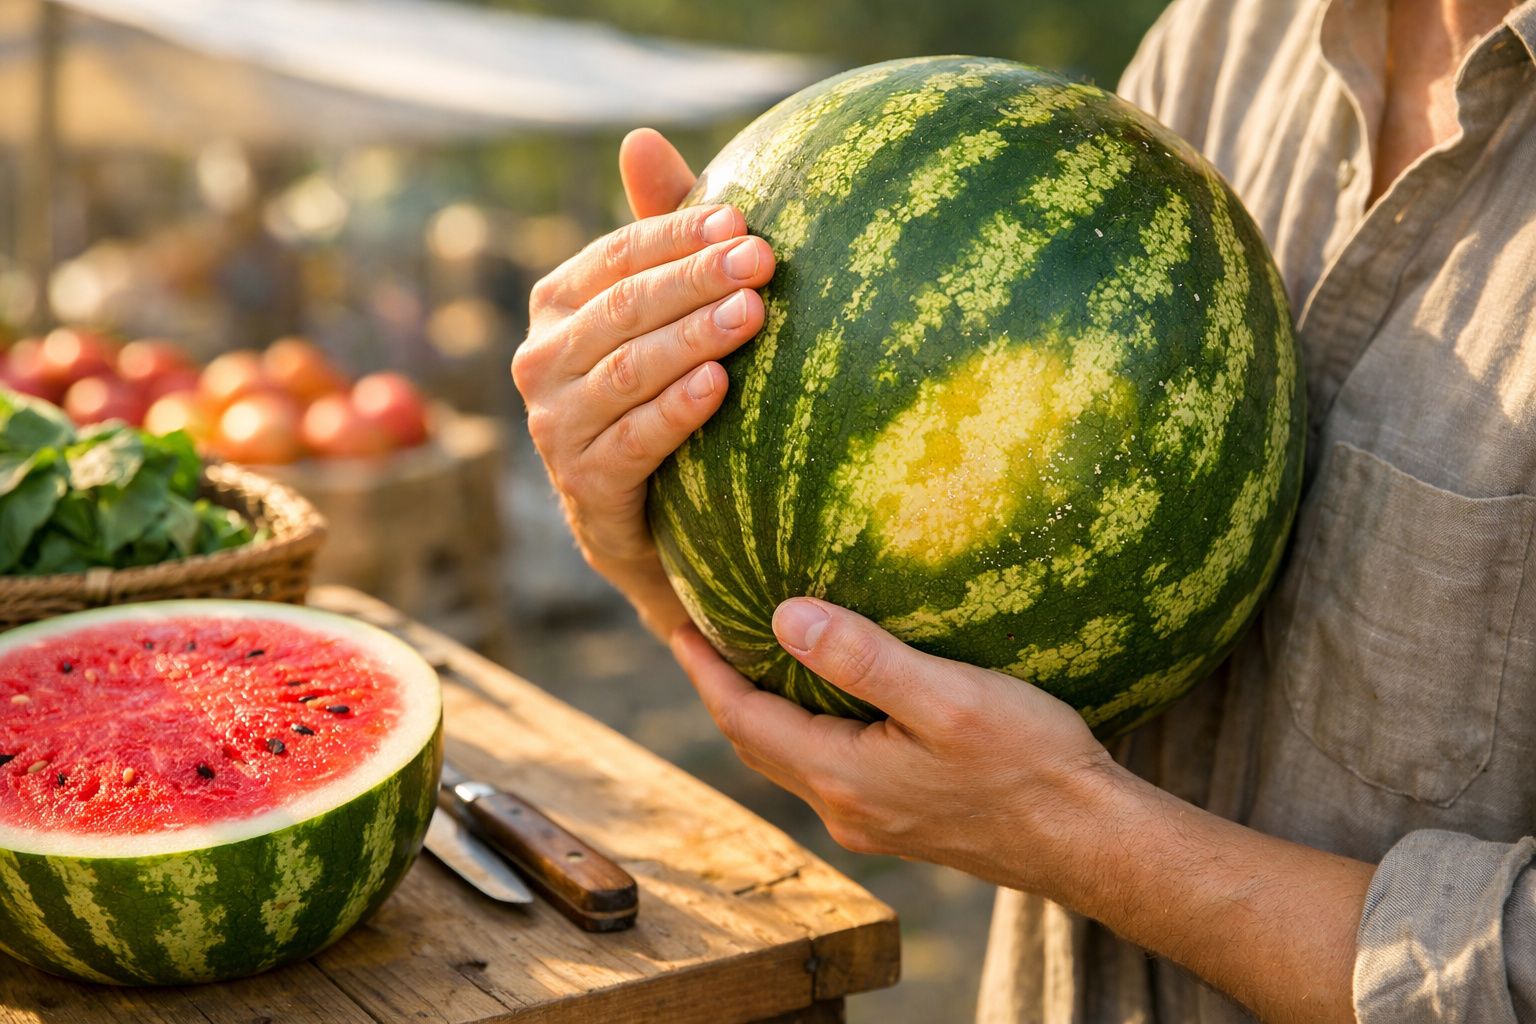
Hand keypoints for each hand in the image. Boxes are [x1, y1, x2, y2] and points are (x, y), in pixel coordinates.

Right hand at [513, 129, 775, 637]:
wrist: (653, 520)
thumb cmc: (665, 392)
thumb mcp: (665, 314)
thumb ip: (660, 236)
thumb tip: (641, 137)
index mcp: (558, 306)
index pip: (616, 257)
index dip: (677, 235)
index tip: (743, 219)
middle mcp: (542, 361)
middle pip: (622, 309)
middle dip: (694, 280)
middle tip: (762, 261)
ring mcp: (556, 428)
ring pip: (626, 371)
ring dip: (691, 339)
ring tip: (750, 315)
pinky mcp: (583, 486)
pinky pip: (632, 441)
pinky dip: (675, 411)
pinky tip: (719, 386)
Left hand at [670, 596, 1125, 894]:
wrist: (1088, 839)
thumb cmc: (1029, 763)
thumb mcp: (947, 698)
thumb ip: (864, 659)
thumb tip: (785, 618)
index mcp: (841, 775)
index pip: (744, 718)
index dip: (705, 671)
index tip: (678, 624)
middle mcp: (844, 807)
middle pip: (757, 742)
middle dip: (724, 690)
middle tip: (705, 636)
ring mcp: (871, 821)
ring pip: (791, 758)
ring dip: (764, 710)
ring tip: (755, 659)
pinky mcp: (901, 821)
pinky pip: (828, 768)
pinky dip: (806, 727)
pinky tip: (829, 699)